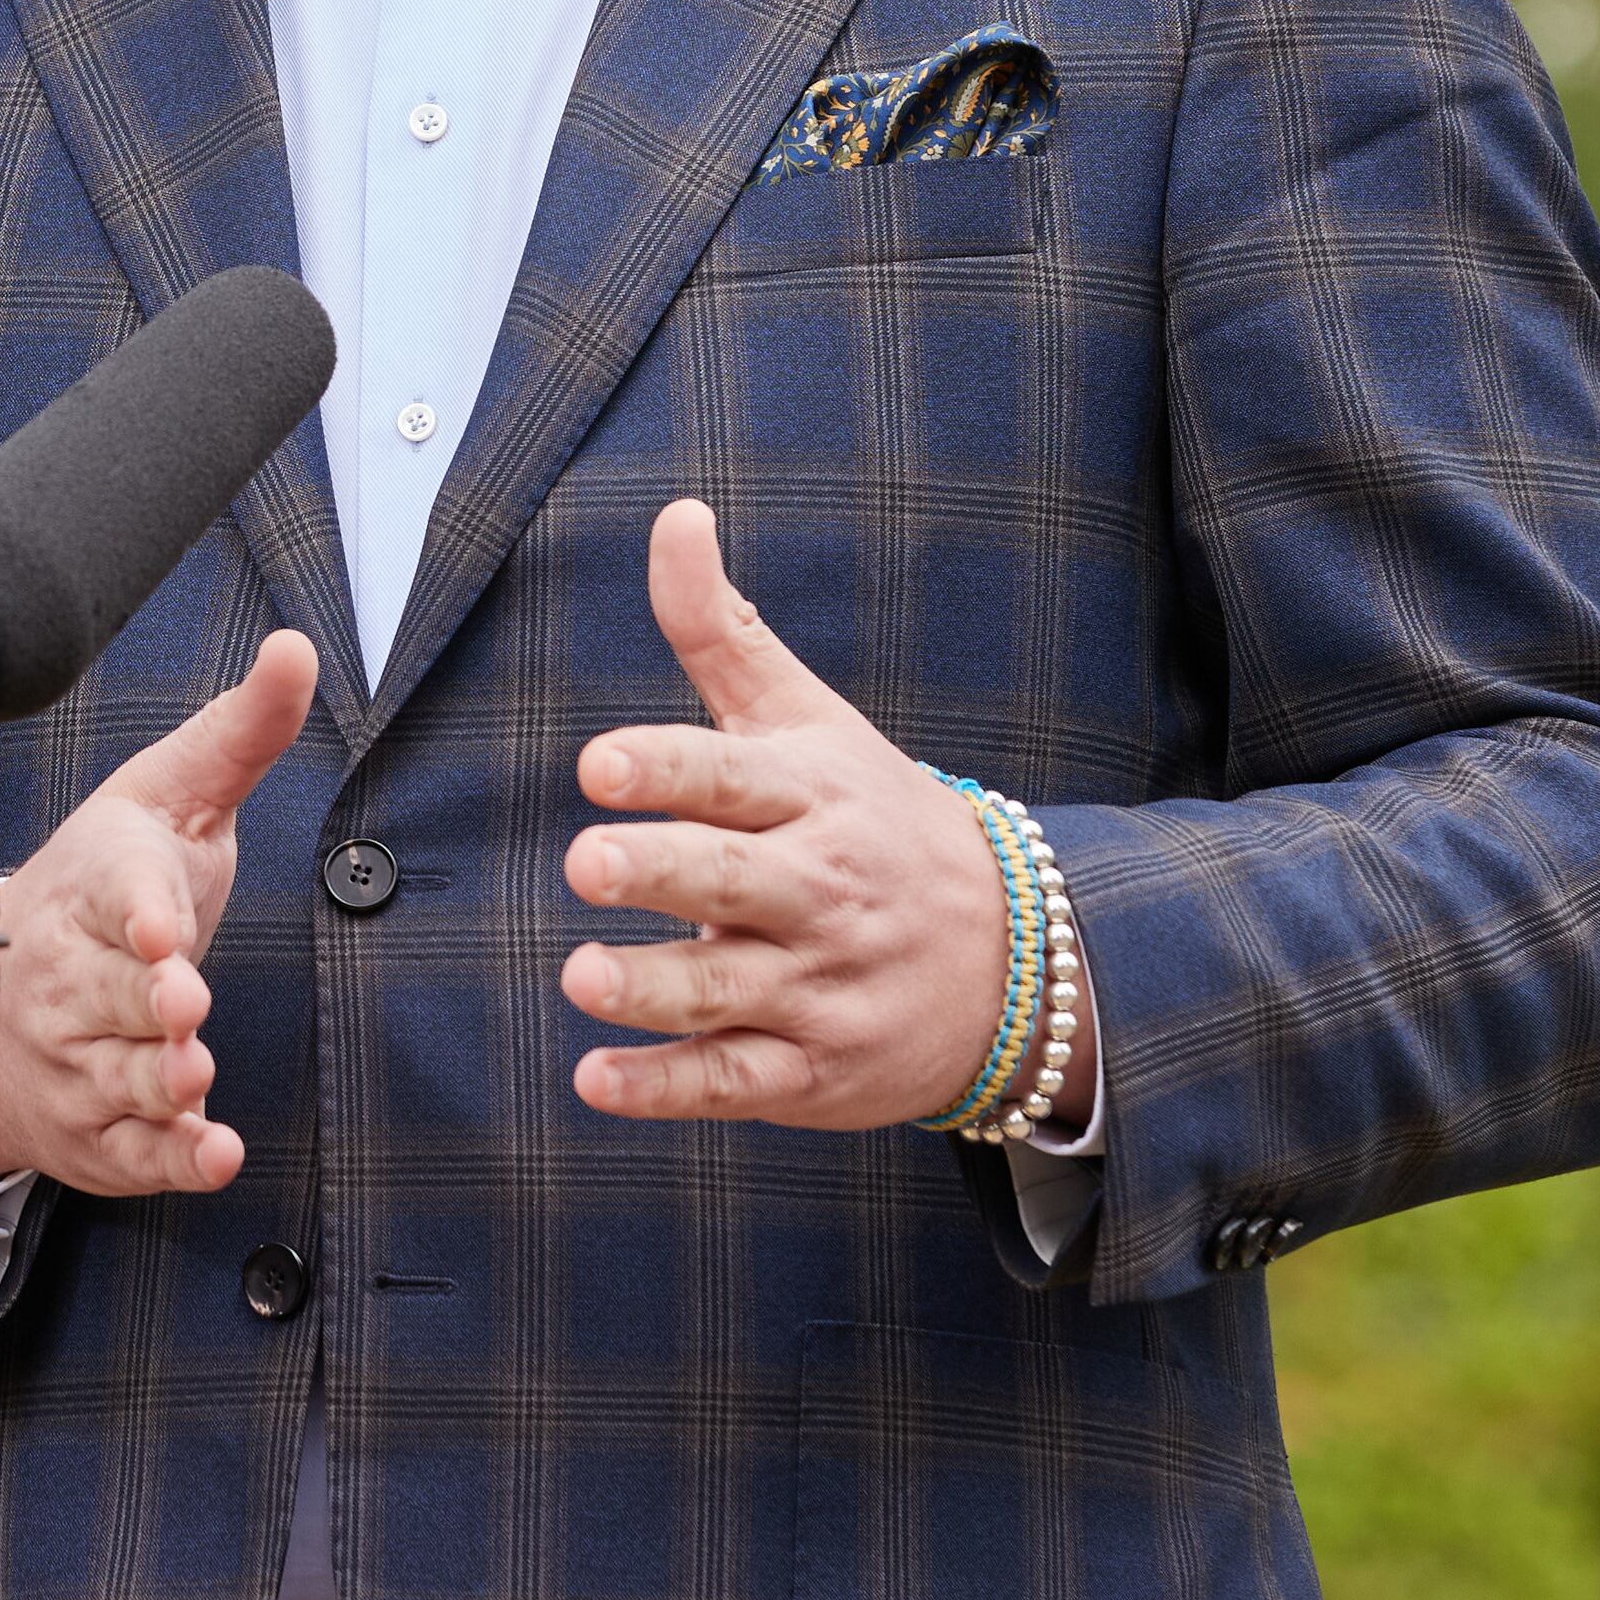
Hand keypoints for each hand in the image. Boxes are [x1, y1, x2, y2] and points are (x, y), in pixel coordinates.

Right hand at [0, 628, 316, 1197]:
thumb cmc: (101, 887)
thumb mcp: (164, 796)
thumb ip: (238, 733)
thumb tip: (296, 649)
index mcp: (90, 885)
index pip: (109, 891)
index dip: (136, 909)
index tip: (159, 926)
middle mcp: (70, 977)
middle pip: (110, 993)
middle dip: (147, 1003)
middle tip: (184, 1007)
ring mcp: (79, 1060)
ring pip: (120, 1076)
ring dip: (158, 1083)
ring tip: (193, 1077)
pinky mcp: (100, 1134)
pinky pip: (135, 1155)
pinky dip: (173, 1162)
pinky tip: (214, 1155)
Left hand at [561, 498, 1055, 1132]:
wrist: (1018, 958)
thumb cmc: (873, 819)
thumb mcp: (809, 720)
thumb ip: (723, 629)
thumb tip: (674, 513)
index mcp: (812, 795)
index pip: (732, 776)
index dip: (666, 769)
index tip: (599, 763)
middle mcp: (818, 888)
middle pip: (731, 878)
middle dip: (661, 870)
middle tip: (586, 861)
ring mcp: (820, 984)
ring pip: (728, 986)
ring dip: (654, 986)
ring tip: (581, 976)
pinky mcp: (813, 1069)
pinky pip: (735, 1080)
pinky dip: (667, 1087)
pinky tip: (597, 1081)